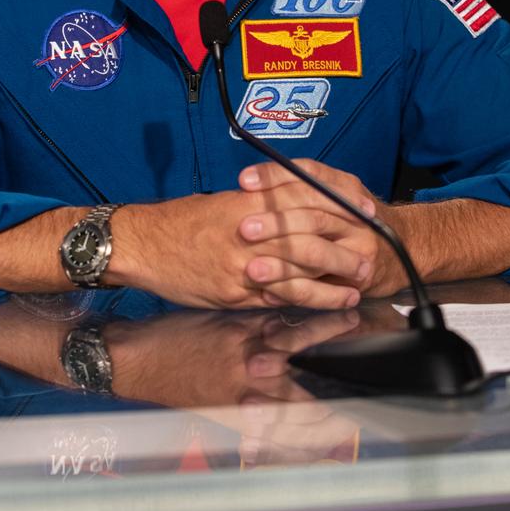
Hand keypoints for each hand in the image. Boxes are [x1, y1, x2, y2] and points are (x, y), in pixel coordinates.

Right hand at [107, 171, 377, 309]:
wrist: (141, 243)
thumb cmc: (180, 222)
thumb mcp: (222, 203)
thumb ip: (258, 207)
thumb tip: (293, 211)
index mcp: (248, 203)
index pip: (304, 202)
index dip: (339, 209)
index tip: (363, 214)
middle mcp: (247, 234)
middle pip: (307, 241)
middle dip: (341, 252)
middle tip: (367, 259)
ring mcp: (240, 266)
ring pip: (295, 276)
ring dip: (328, 286)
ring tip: (352, 291)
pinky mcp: (231, 293)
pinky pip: (272, 299)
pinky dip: (298, 303)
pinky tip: (317, 307)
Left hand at [235, 158, 409, 305]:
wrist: (405, 250)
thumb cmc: (359, 221)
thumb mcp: (340, 194)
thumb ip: (304, 187)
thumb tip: (251, 184)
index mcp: (345, 188)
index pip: (308, 174)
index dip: (275, 176)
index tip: (245, 181)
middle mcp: (354, 216)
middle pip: (311, 214)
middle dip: (275, 221)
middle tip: (244, 228)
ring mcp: (358, 249)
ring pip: (315, 251)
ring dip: (280, 262)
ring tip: (252, 268)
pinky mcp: (357, 280)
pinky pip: (320, 287)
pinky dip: (292, 289)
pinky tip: (268, 291)